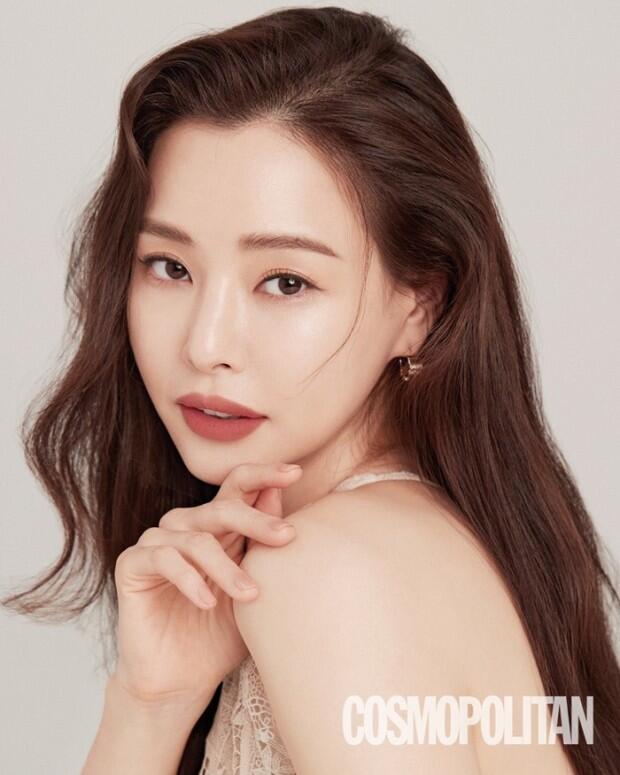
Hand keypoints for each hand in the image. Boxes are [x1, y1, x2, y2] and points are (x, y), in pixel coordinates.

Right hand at [112, 461, 301, 706]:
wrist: (181, 681)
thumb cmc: (220, 635)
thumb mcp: (253, 589)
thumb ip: (261, 546)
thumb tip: (279, 494)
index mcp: (218, 527)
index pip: (239, 486)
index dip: (265, 474)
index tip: (295, 472)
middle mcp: (187, 527)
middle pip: (223, 506)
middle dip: (257, 520)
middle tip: (286, 538)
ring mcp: (158, 542)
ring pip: (197, 538)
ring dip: (227, 567)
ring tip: (251, 596)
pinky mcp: (132, 564)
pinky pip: (164, 558)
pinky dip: (190, 579)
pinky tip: (208, 603)